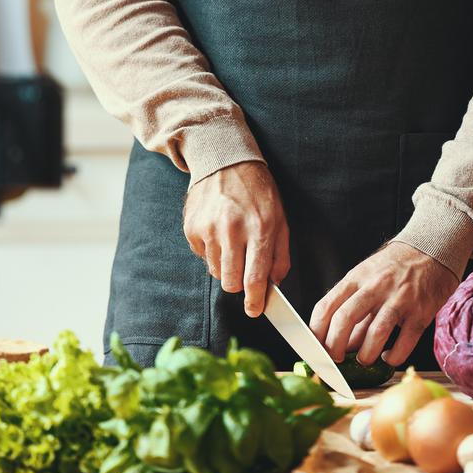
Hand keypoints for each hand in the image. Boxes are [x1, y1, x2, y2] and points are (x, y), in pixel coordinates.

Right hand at [183, 161, 290, 316]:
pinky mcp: (192, 228)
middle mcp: (232, 230)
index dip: (255, 300)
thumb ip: (280, 254)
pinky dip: (212, 252)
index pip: (255, 277)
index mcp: (259, 229)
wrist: (225, 161)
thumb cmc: (258, 192)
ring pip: (216, 272)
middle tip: (244, 274)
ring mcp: (208, 229)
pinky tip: (219, 233)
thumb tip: (275, 283)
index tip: (255, 310)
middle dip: (238, 285)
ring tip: (233, 244)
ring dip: (226, 267)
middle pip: (230, 282)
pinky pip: (203, 256)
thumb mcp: (280, 218)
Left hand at [309, 242, 458, 367]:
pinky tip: (390, 357)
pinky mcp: (421, 312)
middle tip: (335, 360)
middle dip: (334, 347)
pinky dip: (394, 357)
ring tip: (364, 360)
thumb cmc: (394, 268)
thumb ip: (354, 311)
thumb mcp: (367, 279)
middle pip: (344, 319)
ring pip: (375, 334)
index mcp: (356, 278)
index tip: (315, 349)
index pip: (326, 307)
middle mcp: (375, 287)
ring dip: (365, 355)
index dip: (316, 332)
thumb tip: (342, 344)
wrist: (432, 250)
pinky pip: (405, 342)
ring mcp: (399, 299)